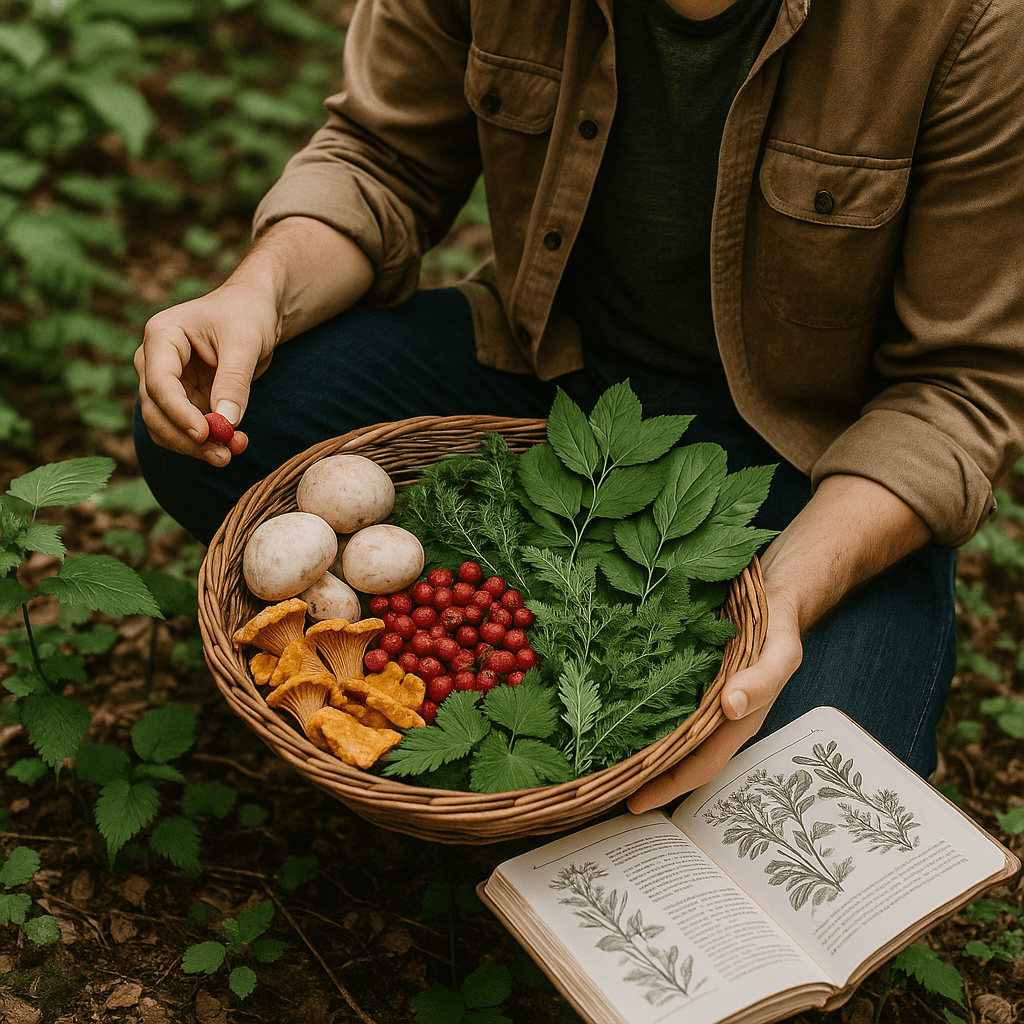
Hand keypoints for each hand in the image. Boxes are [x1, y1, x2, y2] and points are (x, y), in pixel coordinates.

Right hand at [134, 216, 374, 466]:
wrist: (254, 311)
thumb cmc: (247, 314)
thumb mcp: (245, 342)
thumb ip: (234, 381)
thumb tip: (225, 423)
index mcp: (162, 336)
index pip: (158, 382)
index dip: (178, 412)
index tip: (205, 434)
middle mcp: (155, 361)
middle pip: (156, 410)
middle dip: (187, 437)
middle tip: (224, 456)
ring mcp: (166, 383)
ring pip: (165, 426)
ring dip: (195, 447)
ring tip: (234, 452)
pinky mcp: (183, 399)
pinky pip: (184, 429)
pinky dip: (204, 443)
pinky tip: (233, 443)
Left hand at [626, 473, 930, 812]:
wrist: (776, 590)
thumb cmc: (778, 625)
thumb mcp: (779, 652)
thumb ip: (761, 680)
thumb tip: (731, 706)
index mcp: (736, 721)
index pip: (698, 765)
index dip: (667, 786)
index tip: (631, 801)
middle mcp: (715, 715)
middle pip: (676, 757)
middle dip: (644, 776)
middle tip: (602, 788)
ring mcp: (700, 696)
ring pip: (666, 733)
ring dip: (639, 748)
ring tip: (600, 759)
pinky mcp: (686, 675)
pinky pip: (661, 701)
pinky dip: (639, 712)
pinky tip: (612, 711)